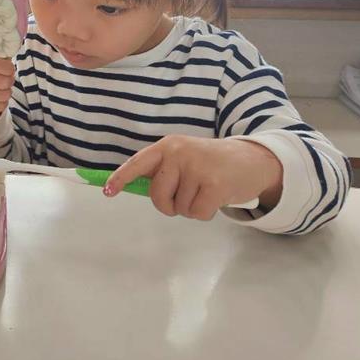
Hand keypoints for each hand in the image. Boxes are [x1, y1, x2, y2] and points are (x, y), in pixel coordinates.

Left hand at [104, 135, 282, 219]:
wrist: (252, 159)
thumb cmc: (211, 164)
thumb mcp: (184, 158)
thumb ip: (161, 171)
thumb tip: (130, 187)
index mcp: (167, 146)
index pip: (138, 163)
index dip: (121, 178)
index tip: (107, 191)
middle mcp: (179, 153)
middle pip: (158, 196)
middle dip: (169, 204)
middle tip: (188, 194)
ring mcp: (197, 167)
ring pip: (179, 207)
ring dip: (191, 207)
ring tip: (206, 190)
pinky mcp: (214, 184)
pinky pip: (197, 213)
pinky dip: (205, 213)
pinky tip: (216, 197)